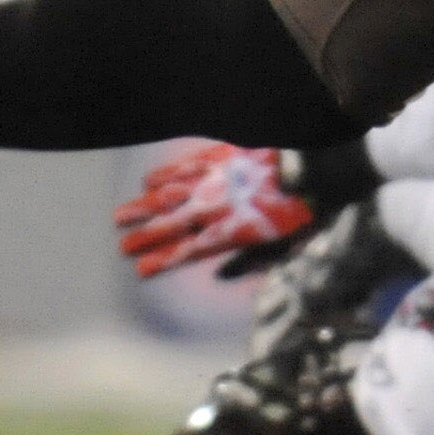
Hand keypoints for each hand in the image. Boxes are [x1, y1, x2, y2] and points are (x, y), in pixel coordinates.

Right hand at [116, 143, 313, 278]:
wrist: (314, 166)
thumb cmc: (303, 208)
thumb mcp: (282, 245)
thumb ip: (248, 261)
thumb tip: (219, 276)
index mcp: (229, 233)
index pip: (186, 252)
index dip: (162, 261)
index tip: (140, 270)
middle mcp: (214, 209)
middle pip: (170, 226)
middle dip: (144, 238)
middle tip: (122, 247)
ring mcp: (214, 182)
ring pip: (169, 196)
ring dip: (143, 207)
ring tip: (119, 216)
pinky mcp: (219, 158)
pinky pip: (185, 166)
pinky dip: (165, 174)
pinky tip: (147, 181)